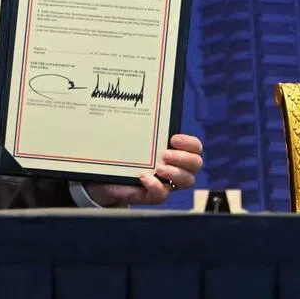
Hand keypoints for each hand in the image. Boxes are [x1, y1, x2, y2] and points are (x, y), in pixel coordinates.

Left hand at [84, 133, 203, 207]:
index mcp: (173, 150)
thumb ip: (136, 126)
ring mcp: (165, 183)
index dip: (190, 143)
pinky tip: (143, 177)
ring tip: (158, 168)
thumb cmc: (119, 155)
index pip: (195, 147)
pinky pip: (162, 195)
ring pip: (187, 181)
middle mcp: (174, 167)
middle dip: (184, 158)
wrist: (102, 179)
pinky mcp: (152, 196)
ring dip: (175, 173)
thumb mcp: (129, 138)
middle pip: (196, 164)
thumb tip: (132, 102)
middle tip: (165, 154)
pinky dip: (155, 186)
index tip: (173, 138)